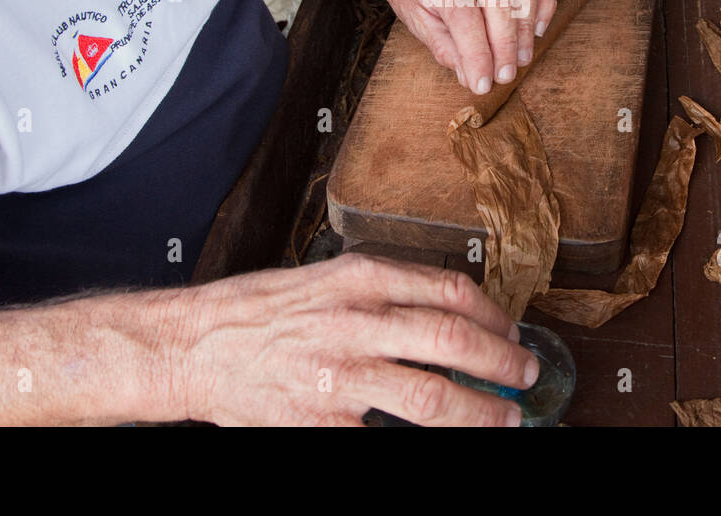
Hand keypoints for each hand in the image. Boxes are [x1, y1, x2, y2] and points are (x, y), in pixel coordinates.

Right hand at [180, 255, 538, 425]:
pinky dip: (423, 443)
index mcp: (359, 279)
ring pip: (433, 397)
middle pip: (453, 341)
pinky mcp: (323, 421)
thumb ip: (382, 290)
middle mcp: (355, 321)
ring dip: (481, 411)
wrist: (195, 344)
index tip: (510, 329)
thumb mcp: (325, 278)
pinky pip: (387, 439)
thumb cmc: (257, 311)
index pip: (449, 290)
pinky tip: (444, 442)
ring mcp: (340, 375)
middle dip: (502, 361)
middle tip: (525, 372)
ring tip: (504, 417)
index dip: (493, 314)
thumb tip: (445, 309)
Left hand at [375, 0, 556, 93]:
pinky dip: (543, 5)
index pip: (464, 16)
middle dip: (505, 46)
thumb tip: (472, 76)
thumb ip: (445, 48)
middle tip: (505, 75)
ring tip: (520, 59)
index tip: (482, 83)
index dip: (477, 54)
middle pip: (499, 1)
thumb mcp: (415, 20)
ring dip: (525, 31)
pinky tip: (535, 30)